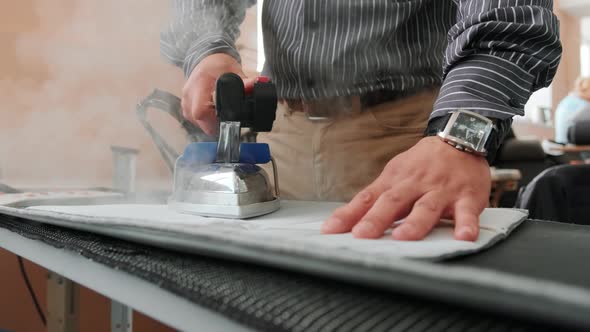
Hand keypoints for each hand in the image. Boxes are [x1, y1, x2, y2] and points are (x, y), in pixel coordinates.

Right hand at [182, 53, 250, 134]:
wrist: (206, 60)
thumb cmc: (219, 65)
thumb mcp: (233, 70)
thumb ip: (245, 80)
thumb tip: (257, 83)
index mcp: (199, 83)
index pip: (201, 111)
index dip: (214, 120)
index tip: (227, 119)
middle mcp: (188, 94)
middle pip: (199, 120)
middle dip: (214, 124)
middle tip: (227, 118)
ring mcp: (185, 101)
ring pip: (196, 122)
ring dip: (209, 123)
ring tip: (220, 113)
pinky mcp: (185, 107)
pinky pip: (194, 120)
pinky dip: (205, 120)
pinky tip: (213, 113)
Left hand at [321, 137, 490, 240]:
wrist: (460, 138)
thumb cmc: (422, 164)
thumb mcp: (394, 175)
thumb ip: (372, 199)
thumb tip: (344, 220)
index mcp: (394, 181)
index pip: (366, 199)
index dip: (348, 215)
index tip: (330, 229)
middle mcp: (414, 185)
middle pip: (392, 202)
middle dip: (376, 219)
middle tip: (362, 235)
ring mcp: (441, 191)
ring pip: (426, 208)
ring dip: (415, 223)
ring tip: (404, 237)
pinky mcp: (467, 197)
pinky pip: (467, 212)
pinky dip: (466, 224)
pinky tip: (463, 237)